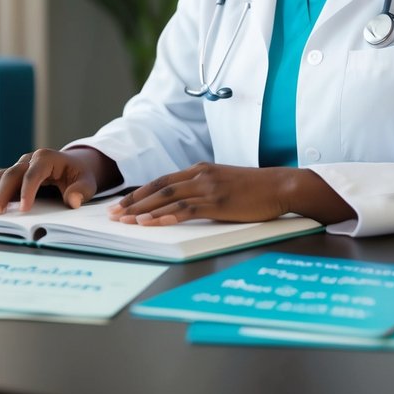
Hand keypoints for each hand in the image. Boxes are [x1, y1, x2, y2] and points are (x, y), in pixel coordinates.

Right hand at [0, 148, 117, 214]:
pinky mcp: (16, 174)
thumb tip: (72, 201)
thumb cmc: (80, 175)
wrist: (75, 166)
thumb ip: (81, 191)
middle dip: (3, 193)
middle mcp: (31, 158)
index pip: (34, 173)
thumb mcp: (87, 182)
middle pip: (13, 173)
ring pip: (2, 175)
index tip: (23, 209)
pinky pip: (0, 180)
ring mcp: (21, 165)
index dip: (27, 190)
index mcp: (48, 158)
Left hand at [107, 163, 290, 225]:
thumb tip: (184, 202)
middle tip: (114, 214)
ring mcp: (208, 188)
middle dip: (133, 202)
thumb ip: (203, 187)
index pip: (162, 181)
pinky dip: (166, 217)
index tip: (123, 204)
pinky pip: (186, 210)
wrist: (280, 185)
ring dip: (144, 211)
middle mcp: (200, 176)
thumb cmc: (255, 188)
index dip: (140, 193)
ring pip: (168, 198)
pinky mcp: (218, 203)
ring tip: (126, 221)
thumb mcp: (224, 182)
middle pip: (158, 188)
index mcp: (200, 170)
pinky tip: (153, 224)